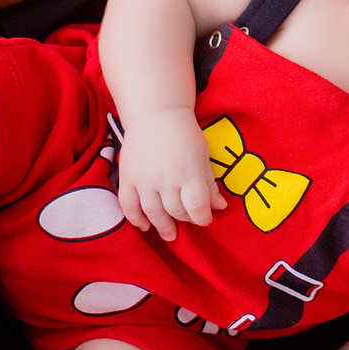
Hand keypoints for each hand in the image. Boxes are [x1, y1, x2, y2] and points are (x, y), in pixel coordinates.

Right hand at [116, 107, 226, 240]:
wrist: (156, 114)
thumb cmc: (185, 135)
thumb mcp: (203, 156)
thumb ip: (210, 183)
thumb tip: (220, 207)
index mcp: (189, 171)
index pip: (196, 206)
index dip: (202, 218)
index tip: (205, 219)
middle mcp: (166, 178)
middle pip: (176, 211)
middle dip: (185, 219)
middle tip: (188, 219)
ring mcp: (144, 180)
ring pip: (154, 213)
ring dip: (163, 227)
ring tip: (171, 234)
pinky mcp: (127, 178)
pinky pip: (129, 206)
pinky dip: (136, 219)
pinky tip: (145, 226)